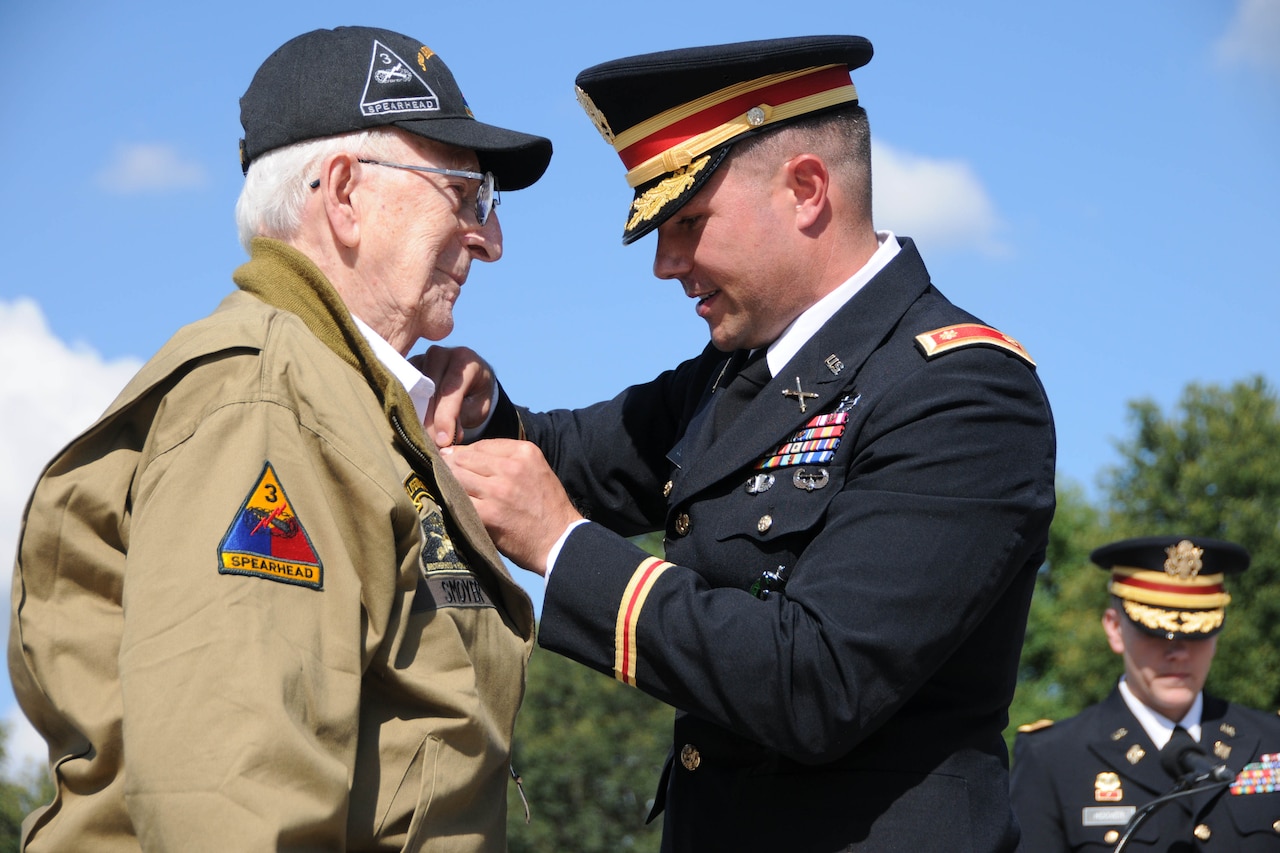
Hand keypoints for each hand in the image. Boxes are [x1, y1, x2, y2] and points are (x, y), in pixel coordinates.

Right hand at [411, 345, 495, 446]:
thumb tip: (444, 439)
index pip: (450, 390)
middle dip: (429, 422)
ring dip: (414, 416)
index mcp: (464, 359)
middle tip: (430, 446)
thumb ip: (463, 419)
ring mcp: (420, 358)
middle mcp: (440, 354)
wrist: (468, 378)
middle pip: (428, 390)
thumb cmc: (475, 394)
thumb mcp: (478, 408)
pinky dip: (405, 408)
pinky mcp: (406, 367)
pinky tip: (409, 426)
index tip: (442, 441)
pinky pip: (401, 388)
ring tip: (420, 440)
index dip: (445, 417)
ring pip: (412, 390)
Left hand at [440, 439, 582, 575]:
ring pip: (457, 476)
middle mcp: (511, 467)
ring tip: (447, 489)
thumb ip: (508, 460)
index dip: (464, 453)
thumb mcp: (536, 470)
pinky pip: (457, 499)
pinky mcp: (488, 514)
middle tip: (445, 474)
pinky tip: (451, 504)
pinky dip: (451, 500)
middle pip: (465, 458)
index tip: (456, 460)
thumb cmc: (547, 507)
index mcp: (524, 452)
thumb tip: (467, 454)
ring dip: (449, 483)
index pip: (481, 444)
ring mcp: (498, 490)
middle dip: (453, 465)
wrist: (559, 540)